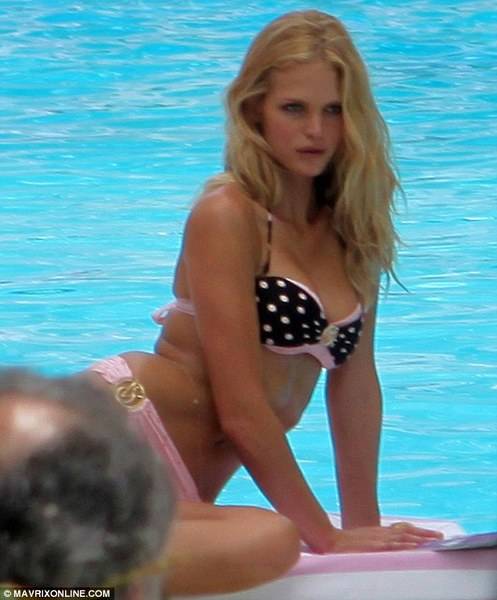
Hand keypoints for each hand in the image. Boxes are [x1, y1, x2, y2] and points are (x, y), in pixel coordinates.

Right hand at [327, 522, 443, 553]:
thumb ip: (378, 543)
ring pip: (404, 537)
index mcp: (380, 532)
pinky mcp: (374, 546)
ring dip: (420, 538)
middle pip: (408, 531)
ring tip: (434, 541)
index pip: (403, 528)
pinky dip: (405, 546)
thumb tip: (391, 547)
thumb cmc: (346, 544)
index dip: (418, 531)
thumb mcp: (365, 542)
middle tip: (441, 536)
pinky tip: (415, 547)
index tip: (432, 534)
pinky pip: (393, 546)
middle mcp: (382, 533)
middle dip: (425, 534)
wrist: (331, 541)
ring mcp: (379, 539)